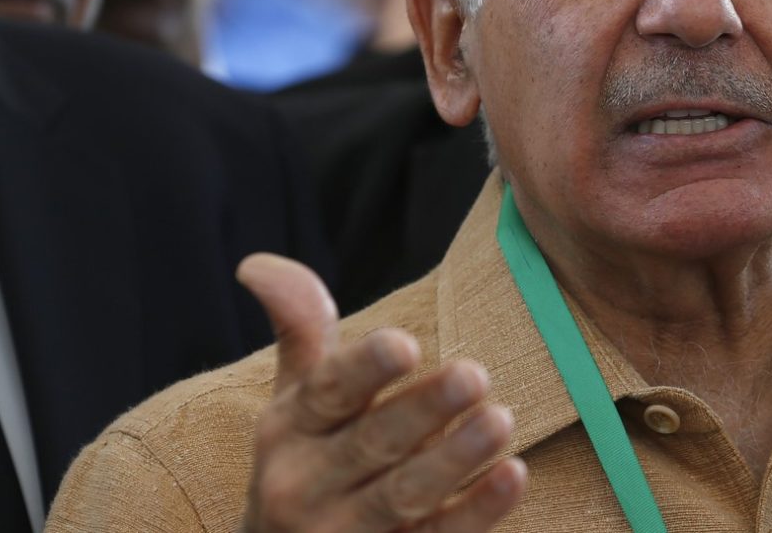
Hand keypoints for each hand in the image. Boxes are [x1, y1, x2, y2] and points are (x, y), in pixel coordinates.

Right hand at [237, 254, 526, 531]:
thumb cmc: (303, 465)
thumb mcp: (292, 403)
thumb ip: (298, 331)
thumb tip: (256, 264)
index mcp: (288, 430)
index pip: (326, 393)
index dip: (363, 368)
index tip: (403, 342)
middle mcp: (306, 485)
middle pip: (370, 443)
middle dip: (422, 410)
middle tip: (475, 374)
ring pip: (402, 495)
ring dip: (454, 459)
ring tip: (501, 420)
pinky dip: (476, 512)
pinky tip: (515, 475)